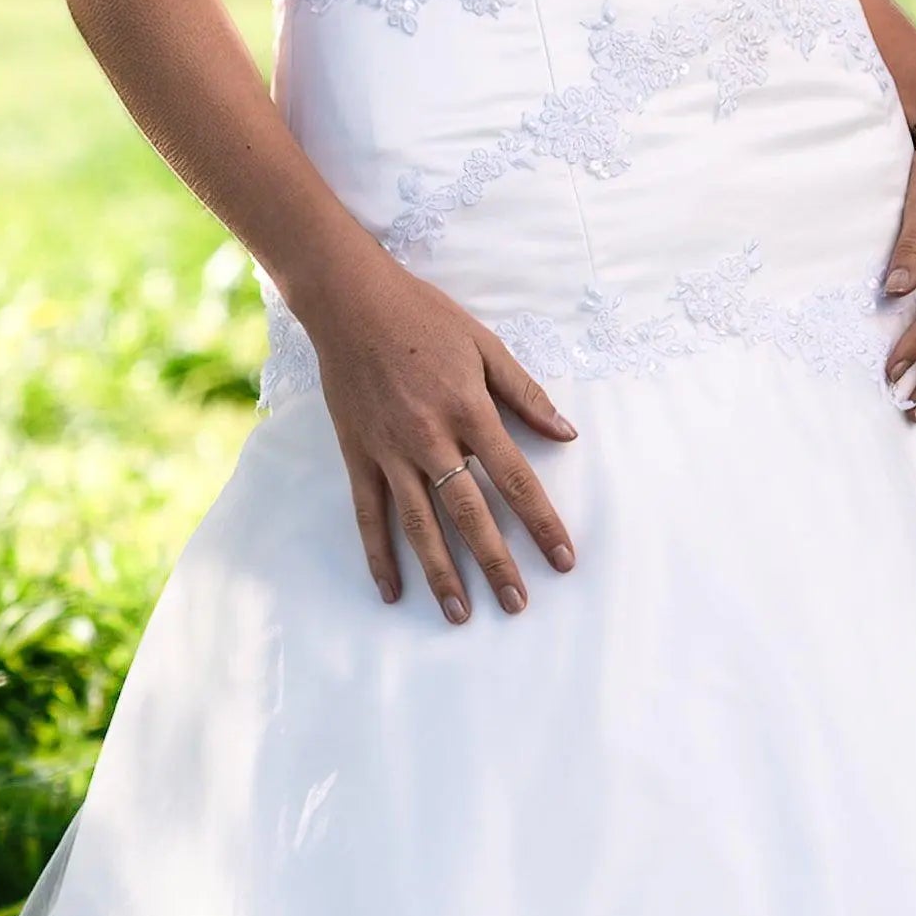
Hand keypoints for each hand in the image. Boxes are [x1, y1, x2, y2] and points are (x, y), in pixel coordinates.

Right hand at [303, 255, 580, 620]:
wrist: (349, 301)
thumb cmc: (422, 317)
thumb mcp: (484, 345)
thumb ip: (524, 393)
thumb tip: (566, 434)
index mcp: (468, 410)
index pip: (515, 479)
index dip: (541, 523)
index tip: (563, 559)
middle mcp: (429, 438)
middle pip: (469, 514)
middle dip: (497, 563)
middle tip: (517, 605)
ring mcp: (389, 451)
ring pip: (419, 525)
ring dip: (441, 573)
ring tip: (460, 614)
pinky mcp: (358, 455)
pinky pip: (369, 515)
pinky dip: (379, 555)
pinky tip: (391, 591)